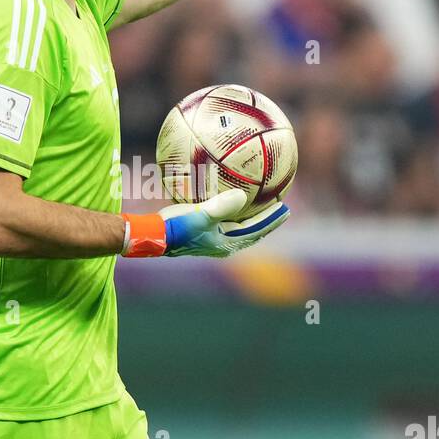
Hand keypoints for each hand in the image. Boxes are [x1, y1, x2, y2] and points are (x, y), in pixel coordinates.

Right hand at [122, 188, 289, 257]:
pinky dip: (231, 210)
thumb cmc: (176, 227)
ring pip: (238, 227)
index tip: (286, 209)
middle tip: (280, 208)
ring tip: (259, 203)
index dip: (271, 220)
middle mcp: (221, 243)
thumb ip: (222, 206)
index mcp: (226, 242)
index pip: (256, 230)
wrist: (153, 235)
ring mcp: (211, 239)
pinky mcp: (201, 232)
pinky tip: (227, 196)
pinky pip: (223, 219)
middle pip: (251, 230)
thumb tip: (243, 196)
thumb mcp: (200, 215)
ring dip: (250, 216)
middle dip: (265, 220)